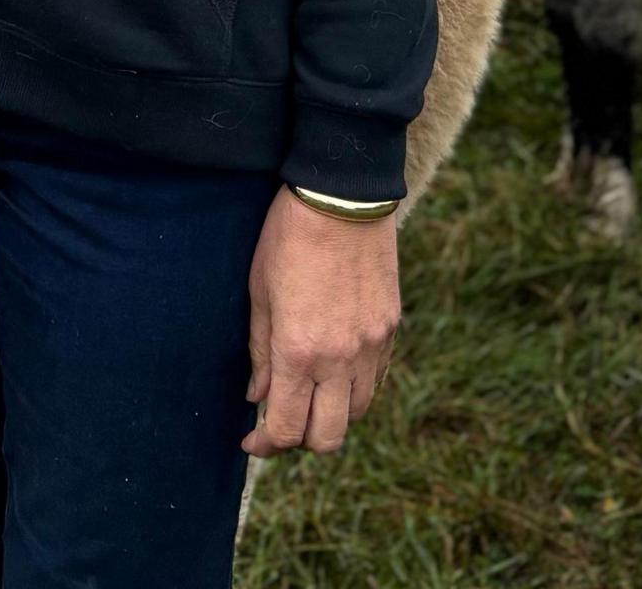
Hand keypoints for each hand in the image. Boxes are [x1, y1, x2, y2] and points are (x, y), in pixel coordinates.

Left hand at [242, 191, 399, 455]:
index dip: (265, 445)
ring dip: (329, 415)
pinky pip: (375, 381)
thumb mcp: (259, 293)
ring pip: (355, 413)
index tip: (251, 440)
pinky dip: (353, 389)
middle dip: (300, 440)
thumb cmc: (288, 238)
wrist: (343, 196)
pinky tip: (333, 371)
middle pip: (327, 438)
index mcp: (298, 351)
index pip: (286, 428)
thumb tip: (257, 397)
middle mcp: (340, 358)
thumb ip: (259, 353)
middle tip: (280, 421)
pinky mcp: (390, 329)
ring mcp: (371, 346)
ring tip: (307, 393)